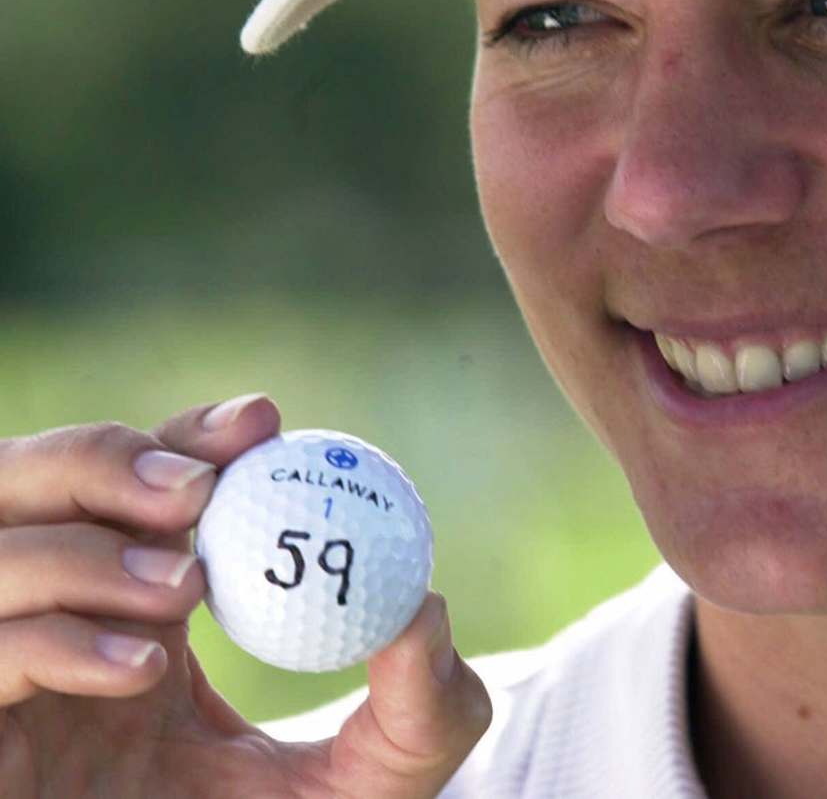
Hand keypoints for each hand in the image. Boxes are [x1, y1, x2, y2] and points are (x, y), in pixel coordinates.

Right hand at [0, 395, 490, 797]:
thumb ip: (423, 709)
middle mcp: (55, 624)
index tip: (262, 422)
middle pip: (32, 484)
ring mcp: (6, 678)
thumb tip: (426, 610)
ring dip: (82, 551)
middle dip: (109, 460)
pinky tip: (143, 669)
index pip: (139, 482)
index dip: (189, 437)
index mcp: (138, 609)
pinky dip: (49, 640)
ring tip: (182, 590)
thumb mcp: (369, 781)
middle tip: (196, 490)